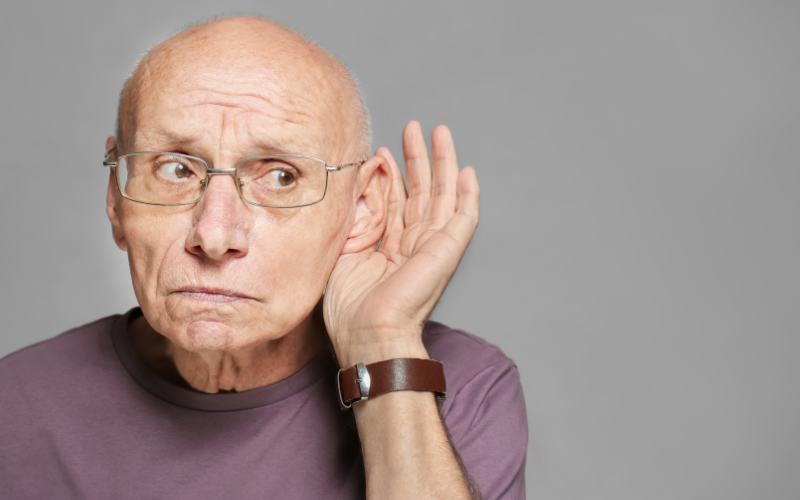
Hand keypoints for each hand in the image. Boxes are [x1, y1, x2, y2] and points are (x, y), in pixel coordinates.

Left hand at [323, 121, 479, 367]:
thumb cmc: (349, 306)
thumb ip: (354, 217)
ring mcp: (432, 246)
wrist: (368, 331)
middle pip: (420, 191)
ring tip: (440, 133)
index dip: (390, 174)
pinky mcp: (448, 250)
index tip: (380, 149)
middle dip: (417, 158)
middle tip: (414, 128)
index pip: (394, 201)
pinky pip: (463, 217)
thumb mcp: (343, 249)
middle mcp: (413, 244)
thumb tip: (358, 183)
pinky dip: (468, 195)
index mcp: (389, 247)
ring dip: (442, 163)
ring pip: (443, 195)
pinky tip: (468, 172)